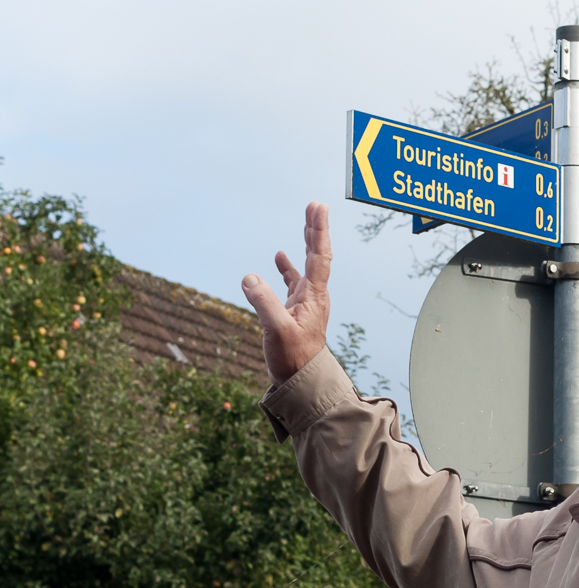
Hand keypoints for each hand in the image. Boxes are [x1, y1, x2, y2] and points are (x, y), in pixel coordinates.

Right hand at [241, 202, 331, 385]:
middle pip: (318, 255)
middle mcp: (313, 296)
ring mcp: (305, 303)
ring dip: (305, 244)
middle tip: (316, 205)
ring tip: (306, 221)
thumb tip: (250, 277)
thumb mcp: (275, 330)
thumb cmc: (292, 359)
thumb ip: (263, 303)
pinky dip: (286, 268)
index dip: (318, 230)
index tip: (319, 208)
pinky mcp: (295, 311)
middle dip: (316, 229)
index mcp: (313, 296)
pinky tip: (278, 257)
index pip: (319, 256)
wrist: (301, 382)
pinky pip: (292, 283)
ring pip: (307, 266)